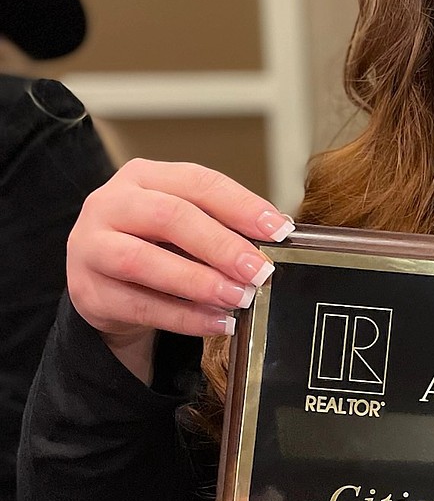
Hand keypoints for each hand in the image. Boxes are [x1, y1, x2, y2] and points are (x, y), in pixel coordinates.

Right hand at [67, 158, 293, 377]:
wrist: (103, 284)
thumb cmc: (154, 245)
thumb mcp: (184, 226)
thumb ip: (221, 225)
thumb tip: (277, 236)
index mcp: (142, 177)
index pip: (197, 181)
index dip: (241, 205)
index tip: (279, 229)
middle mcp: (110, 204)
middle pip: (169, 216)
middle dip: (221, 245)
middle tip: (258, 270)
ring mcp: (91, 246)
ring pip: (144, 260)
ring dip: (199, 282)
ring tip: (238, 297)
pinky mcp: (87, 290)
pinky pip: (140, 305)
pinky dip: (184, 317)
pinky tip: (217, 323)